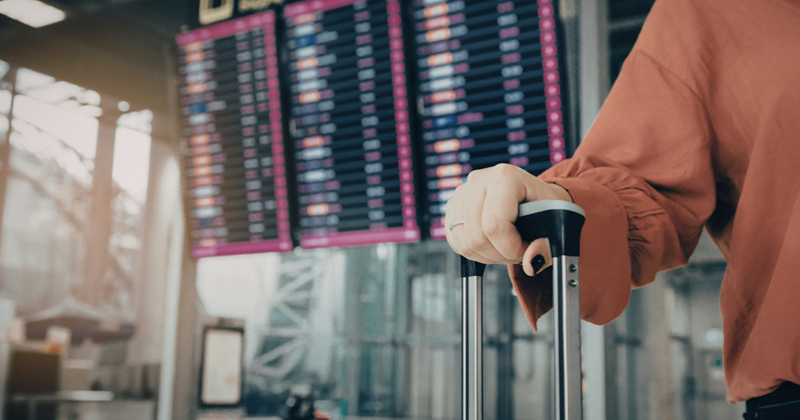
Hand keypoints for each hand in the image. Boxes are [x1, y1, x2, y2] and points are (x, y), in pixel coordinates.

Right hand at [444, 164, 571, 275]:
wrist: (535, 198)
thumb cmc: (545, 208)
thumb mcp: (556, 226)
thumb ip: (547, 248)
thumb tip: (530, 264)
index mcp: (505, 176)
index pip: (495, 225)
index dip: (511, 248)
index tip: (527, 249)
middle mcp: (479, 180)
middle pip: (478, 237)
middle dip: (501, 254)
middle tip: (519, 250)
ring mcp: (462, 193)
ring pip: (466, 244)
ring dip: (488, 256)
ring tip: (507, 246)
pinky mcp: (452, 207)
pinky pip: (456, 243)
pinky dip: (475, 252)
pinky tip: (493, 244)